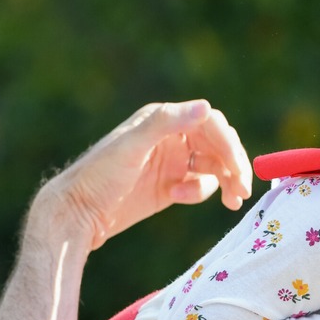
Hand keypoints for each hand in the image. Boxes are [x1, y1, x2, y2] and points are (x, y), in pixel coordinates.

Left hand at [43, 100, 252, 250]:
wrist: (77, 213)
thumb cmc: (99, 175)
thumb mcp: (132, 146)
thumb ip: (168, 123)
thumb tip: (206, 106)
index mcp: (164, 120)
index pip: (211, 124)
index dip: (228, 143)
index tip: (236, 167)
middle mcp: (173, 137)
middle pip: (219, 145)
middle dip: (234, 165)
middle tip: (243, 189)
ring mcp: (174, 162)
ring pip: (216, 166)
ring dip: (227, 181)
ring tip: (232, 202)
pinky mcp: (172, 185)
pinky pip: (202, 185)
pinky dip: (201, 193)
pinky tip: (178, 198)